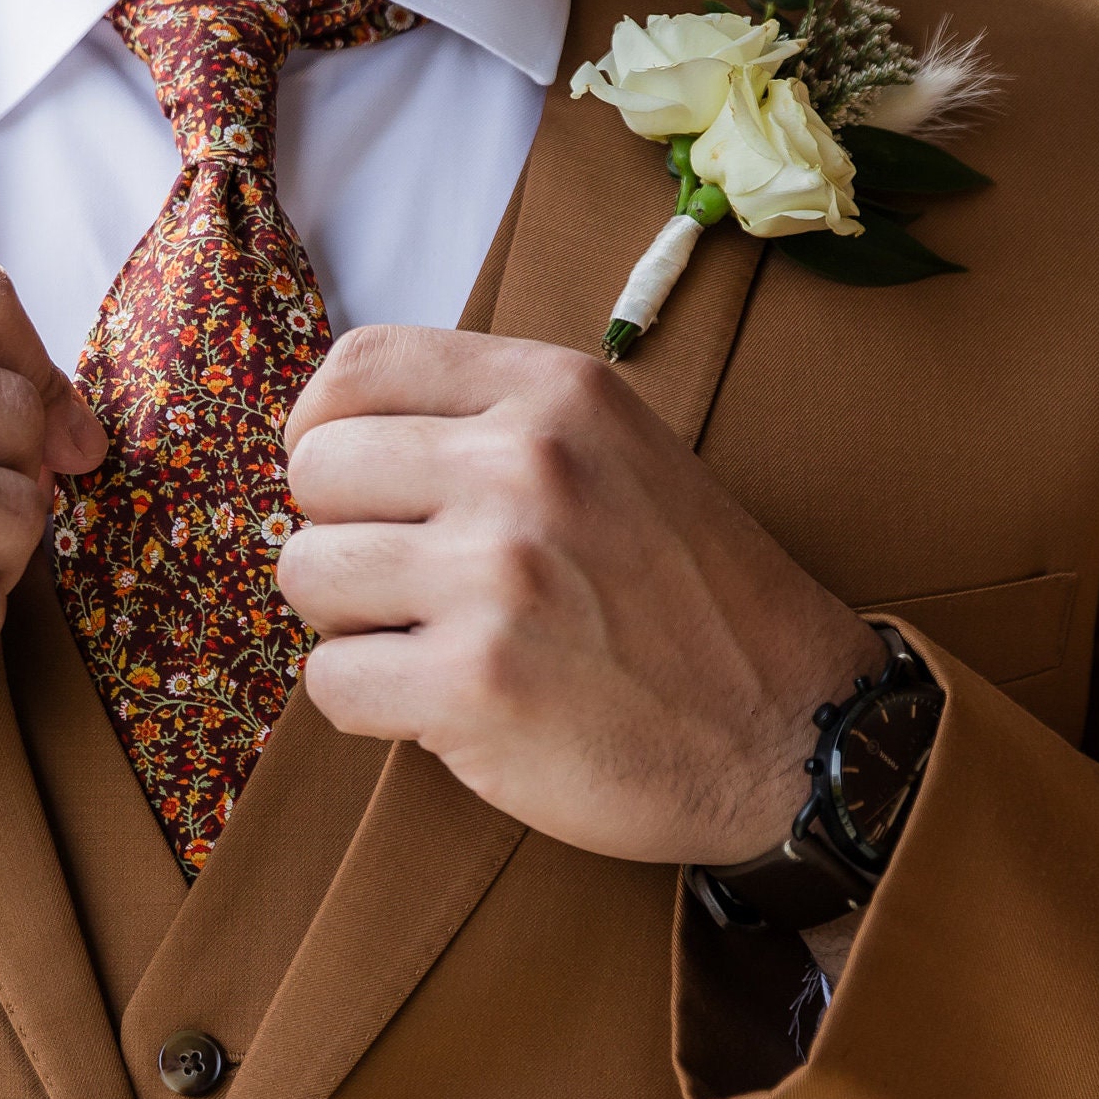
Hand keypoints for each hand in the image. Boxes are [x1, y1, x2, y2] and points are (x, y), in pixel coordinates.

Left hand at [276, 327, 882, 865]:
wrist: (790, 732)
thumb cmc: (691, 602)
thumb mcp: (619, 455)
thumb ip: (499, 426)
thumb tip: (332, 439)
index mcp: (557, 392)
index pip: (359, 366)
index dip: (325, 430)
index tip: (352, 487)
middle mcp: (525, 465)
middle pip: (317, 470)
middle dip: (342, 537)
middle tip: (409, 588)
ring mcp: (498, 574)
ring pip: (307, 576)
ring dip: (349, 624)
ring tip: (431, 644)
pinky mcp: (475, 684)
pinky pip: (331, 681)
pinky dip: (370, 705)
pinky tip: (445, 707)